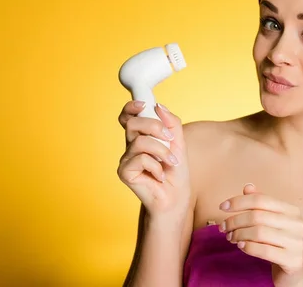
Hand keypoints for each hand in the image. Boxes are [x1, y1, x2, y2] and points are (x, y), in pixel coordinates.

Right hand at [117, 101, 190, 222]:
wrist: (176, 196)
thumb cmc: (175, 170)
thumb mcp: (178, 142)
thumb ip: (171, 123)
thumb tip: (158, 106)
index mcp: (140, 136)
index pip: (128, 117)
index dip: (131, 107)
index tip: (144, 105)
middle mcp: (130, 146)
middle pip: (132, 123)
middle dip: (154, 126)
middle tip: (169, 138)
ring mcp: (126, 159)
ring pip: (140, 141)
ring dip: (161, 151)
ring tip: (170, 162)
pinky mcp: (124, 172)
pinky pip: (140, 159)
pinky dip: (156, 166)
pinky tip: (160, 176)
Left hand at [219, 184, 302, 286]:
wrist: (294, 273)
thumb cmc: (279, 244)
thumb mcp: (271, 222)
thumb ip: (260, 204)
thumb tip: (248, 187)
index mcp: (291, 210)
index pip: (260, 199)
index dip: (239, 201)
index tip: (222, 207)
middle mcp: (297, 224)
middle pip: (257, 216)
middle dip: (235, 221)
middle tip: (223, 227)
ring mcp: (296, 242)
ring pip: (258, 232)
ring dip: (239, 234)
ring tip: (230, 237)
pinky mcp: (292, 260)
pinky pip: (264, 250)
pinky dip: (247, 247)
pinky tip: (240, 246)